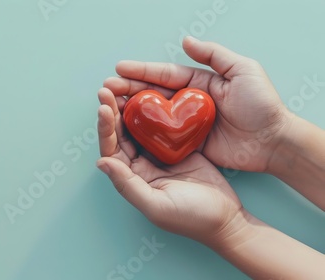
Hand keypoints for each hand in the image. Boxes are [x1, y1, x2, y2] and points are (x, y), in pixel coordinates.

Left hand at [96, 88, 245, 242]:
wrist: (227, 219)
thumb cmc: (192, 218)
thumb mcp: (156, 205)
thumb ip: (128, 184)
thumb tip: (101, 161)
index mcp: (131, 179)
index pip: (112, 150)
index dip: (106, 129)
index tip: (104, 108)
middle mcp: (140, 166)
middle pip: (121, 135)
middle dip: (112, 112)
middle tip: (107, 89)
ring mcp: (159, 155)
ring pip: (139, 127)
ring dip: (130, 108)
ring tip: (123, 87)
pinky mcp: (178, 148)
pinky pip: (162, 126)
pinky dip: (155, 111)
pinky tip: (151, 95)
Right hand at [103, 36, 293, 171]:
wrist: (273, 142)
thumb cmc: (262, 105)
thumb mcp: (243, 70)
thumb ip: (214, 55)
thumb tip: (186, 40)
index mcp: (199, 82)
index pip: (164, 74)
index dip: (141, 71)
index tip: (119, 69)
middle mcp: (187, 101)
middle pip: (152, 93)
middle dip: (128, 89)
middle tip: (105, 89)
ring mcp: (185, 123)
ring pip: (152, 114)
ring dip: (130, 110)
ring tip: (109, 106)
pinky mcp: (187, 144)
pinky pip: (161, 137)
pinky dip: (143, 133)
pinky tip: (127, 129)